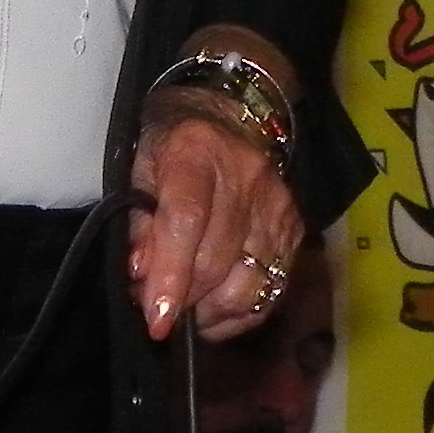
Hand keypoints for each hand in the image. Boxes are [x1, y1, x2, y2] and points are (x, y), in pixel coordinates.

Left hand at [128, 109, 303, 342]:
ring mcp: (277, 207)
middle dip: (183, 299)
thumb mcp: (141, 167)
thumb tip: (141, 276)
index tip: (156, 319)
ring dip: (210, 312)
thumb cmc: (174, 145)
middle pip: (216, 261)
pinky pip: (270, 292)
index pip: (187, 221)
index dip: (170, 275)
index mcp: (198, 152)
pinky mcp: (295, 231)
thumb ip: (138, 222)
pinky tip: (214, 310)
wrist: (231, 113)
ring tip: (186, 310)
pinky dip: (238, 314)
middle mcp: (246, 179)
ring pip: (247, 286)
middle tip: (157, 310)